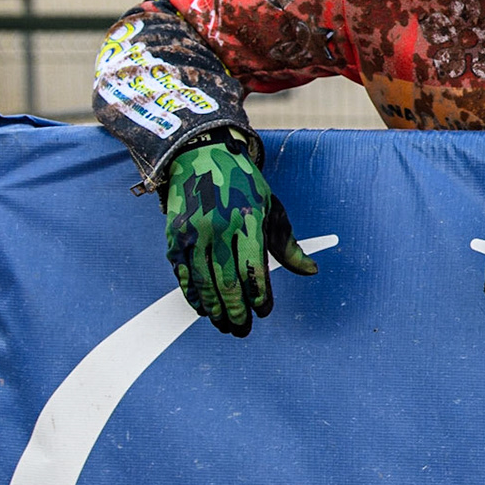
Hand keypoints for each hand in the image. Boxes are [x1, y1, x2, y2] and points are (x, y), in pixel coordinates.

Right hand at [164, 129, 317, 335]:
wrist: (202, 156)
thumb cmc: (244, 186)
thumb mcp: (272, 208)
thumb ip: (289, 245)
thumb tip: (311, 271)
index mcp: (249, 219)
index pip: (254, 267)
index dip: (259, 294)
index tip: (263, 311)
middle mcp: (219, 226)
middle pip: (227, 280)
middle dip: (235, 310)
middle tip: (242, 328)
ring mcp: (193, 232)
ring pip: (203, 281)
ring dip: (213, 308)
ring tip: (223, 324)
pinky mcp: (173, 235)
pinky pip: (182, 273)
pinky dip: (192, 294)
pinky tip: (202, 308)